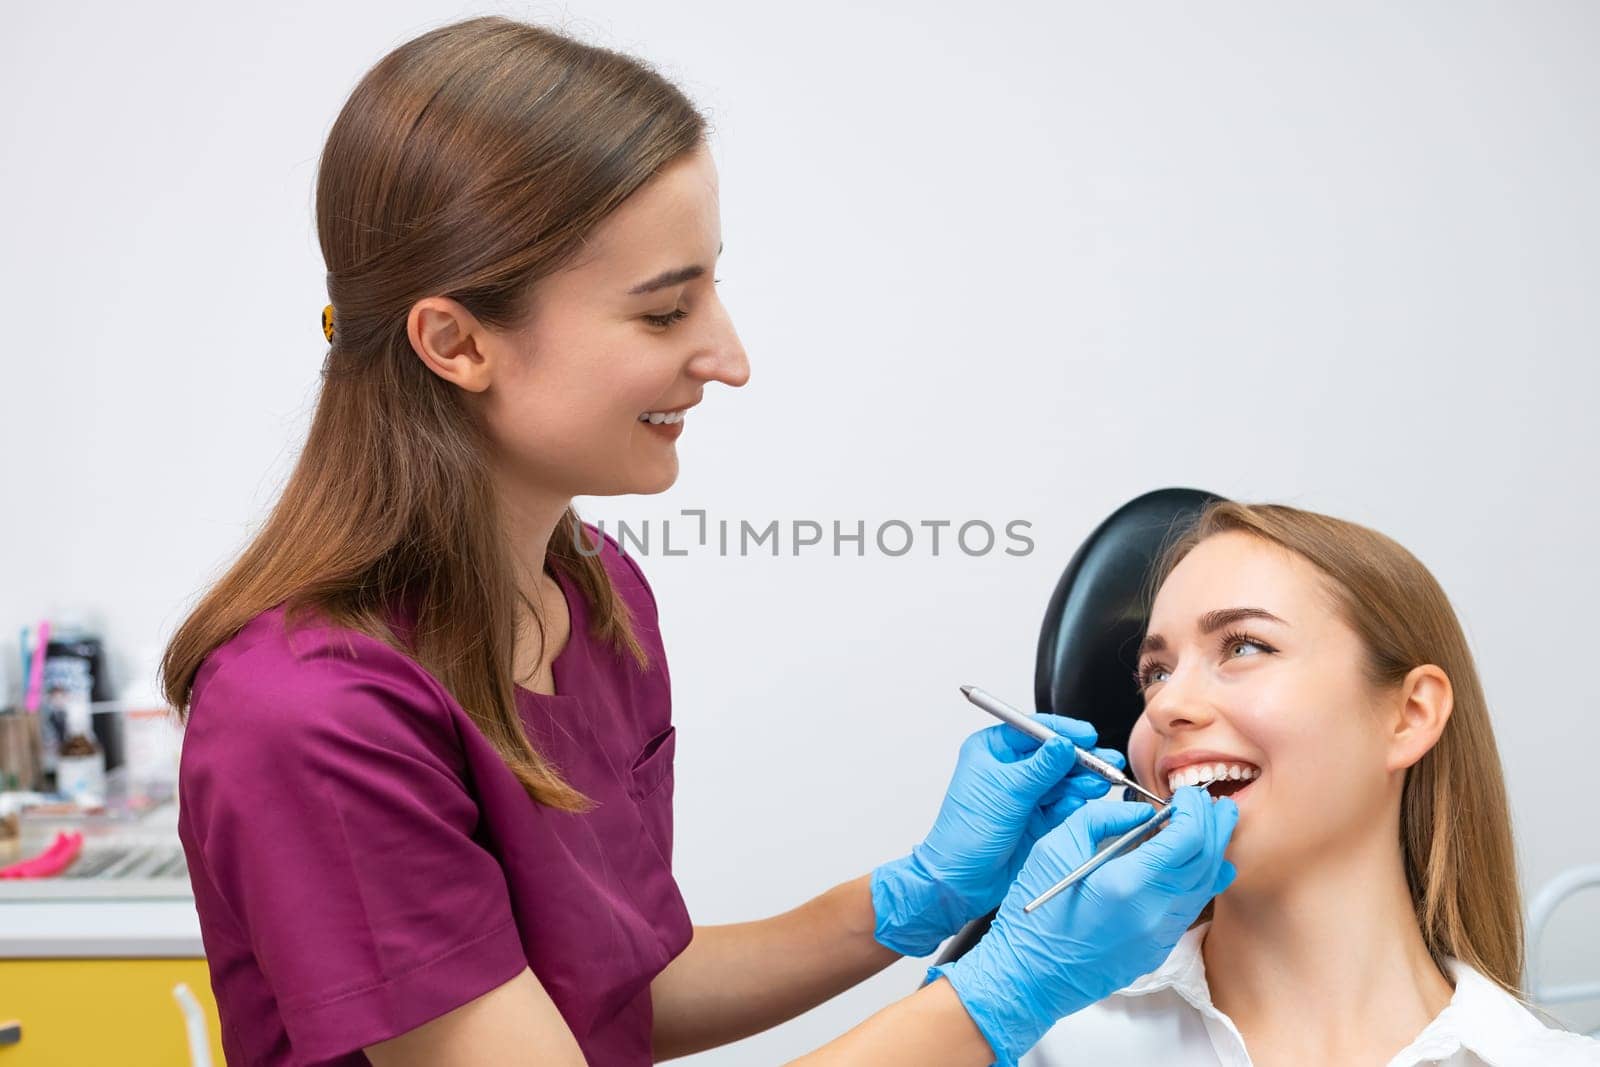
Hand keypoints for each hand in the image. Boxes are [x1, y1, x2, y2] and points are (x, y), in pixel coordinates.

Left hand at [869, 715, 1126, 956]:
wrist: (962, 880)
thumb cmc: (967, 834)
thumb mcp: (1008, 793)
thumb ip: (1041, 767)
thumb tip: (1064, 744)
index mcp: (990, 750)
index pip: (1032, 730)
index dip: (1062, 732)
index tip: (1088, 736)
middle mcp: (1007, 769)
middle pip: (1052, 755)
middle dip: (1081, 759)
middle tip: (1107, 762)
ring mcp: (1022, 794)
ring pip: (1061, 780)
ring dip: (1083, 781)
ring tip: (1102, 783)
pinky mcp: (1035, 818)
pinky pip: (1061, 803)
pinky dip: (1075, 801)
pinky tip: (1085, 800)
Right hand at [928, 787, 1237, 1066]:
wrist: (1029, 976)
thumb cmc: (1035, 913)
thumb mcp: (1055, 847)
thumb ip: (1101, 818)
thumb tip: (1140, 811)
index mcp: (1127, 883)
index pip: (1188, 838)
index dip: (1196, 810)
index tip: (1190, 794)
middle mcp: (1153, 912)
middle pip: (1206, 861)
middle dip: (1215, 826)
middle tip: (1214, 804)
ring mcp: (1159, 936)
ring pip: (1205, 887)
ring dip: (1213, 852)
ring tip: (1214, 827)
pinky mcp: (1157, 950)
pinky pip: (1190, 908)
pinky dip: (1201, 880)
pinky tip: (1199, 865)